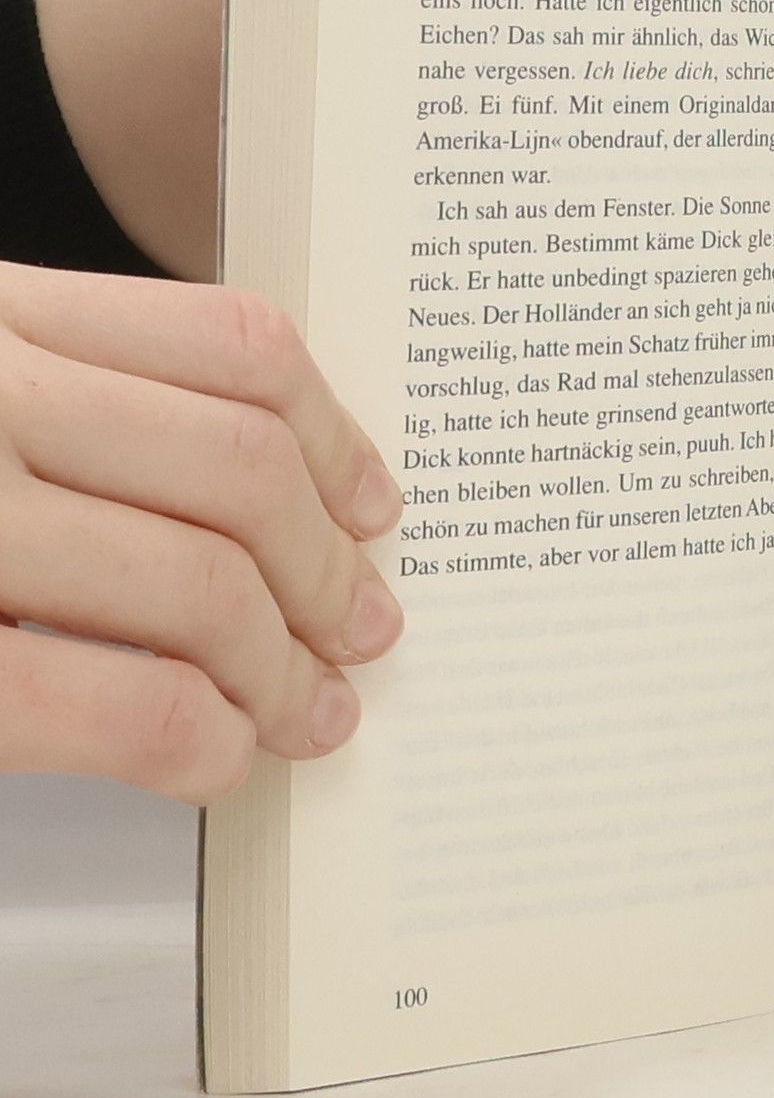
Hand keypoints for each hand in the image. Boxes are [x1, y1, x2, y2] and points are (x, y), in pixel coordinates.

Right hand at [0, 265, 403, 801]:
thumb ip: (75, 408)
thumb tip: (278, 496)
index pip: (233, 343)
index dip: (335, 437)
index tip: (374, 507)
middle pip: (242, 468)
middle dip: (329, 570)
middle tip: (366, 629)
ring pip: (206, 583)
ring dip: (284, 668)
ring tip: (310, 711)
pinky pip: (134, 703)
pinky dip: (205, 739)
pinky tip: (215, 754)